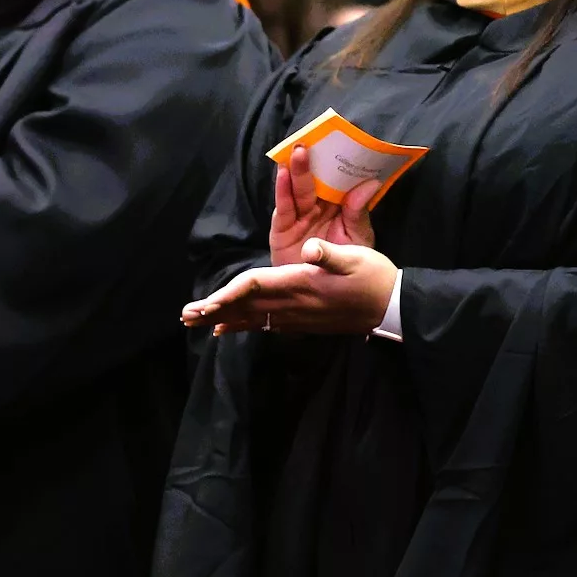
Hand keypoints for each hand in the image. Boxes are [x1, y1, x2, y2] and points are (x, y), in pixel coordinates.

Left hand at [181, 238, 399, 335]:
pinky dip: (243, 325)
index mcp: (302, 282)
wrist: (391, 307)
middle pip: (246, 306)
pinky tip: (228, 328)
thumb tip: (311, 247)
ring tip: (196, 322)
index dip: (229, 293)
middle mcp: (294, 303)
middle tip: (185, 316)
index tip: (205, 303)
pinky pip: (264, 325)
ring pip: (252, 318)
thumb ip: (331, 254)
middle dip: (215, 310)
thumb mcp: (358, 257)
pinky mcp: (302, 321)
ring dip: (223, 319)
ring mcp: (297, 316)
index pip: (256, 286)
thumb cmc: (374, 278)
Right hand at [269, 147, 377, 266]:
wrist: (331, 294)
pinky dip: (282, 190)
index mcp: (336, 206)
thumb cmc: (347, 263)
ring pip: (297, 190)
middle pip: (313, 181)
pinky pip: (283, 208)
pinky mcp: (283, 231)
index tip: (339, 140)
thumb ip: (359, 211)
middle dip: (313, 161)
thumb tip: (370, 183)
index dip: (335, 161)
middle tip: (312, 140)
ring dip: (296, 170)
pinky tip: (283, 173)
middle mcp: (316, 208)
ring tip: (298, 151)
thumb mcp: (359, 236)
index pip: (335, 179)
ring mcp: (299, 218)